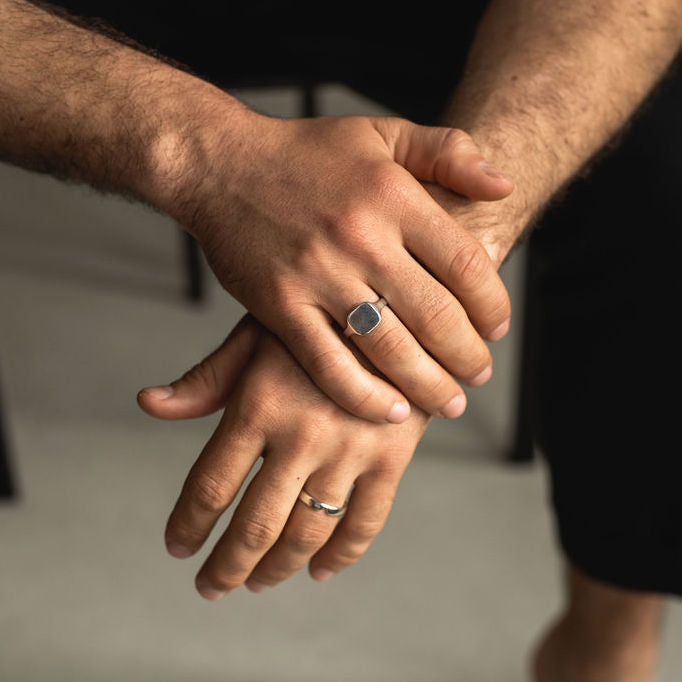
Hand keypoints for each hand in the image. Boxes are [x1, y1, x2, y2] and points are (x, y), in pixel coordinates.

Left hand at [138, 315, 430, 599]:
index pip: (211, 486)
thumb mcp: (257, 335)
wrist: (396, 309)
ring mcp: (351, 451)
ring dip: (275, 570)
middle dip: (226, 566)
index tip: (177, 547)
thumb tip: (149, 404)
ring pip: (306, 534)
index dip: (188, 525)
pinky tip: (318, 572)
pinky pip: (364, 524)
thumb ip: (207, 378)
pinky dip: (340, 558)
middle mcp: (302, 435)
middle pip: (255, 526)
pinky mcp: (392, 459)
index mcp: (259, 404)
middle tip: (210, 587)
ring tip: (256, 584)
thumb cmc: (317, 320)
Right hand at [165, 110, 512, 423]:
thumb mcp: (383, 132)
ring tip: (449, 402)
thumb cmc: (305, 152)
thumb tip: (504, 186)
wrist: (222, 165)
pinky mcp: (278, 306)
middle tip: (479, 374)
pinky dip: (364, 396)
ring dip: (428, 386)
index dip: (493, 305)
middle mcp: (359, 237)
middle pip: (435, 315)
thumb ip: (449, 152)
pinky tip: (391, 411)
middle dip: (468, 356)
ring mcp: (316, 275)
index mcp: (392, 196)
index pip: (465, 264)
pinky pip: (328, 365)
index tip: (497, 328)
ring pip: (389, 349)